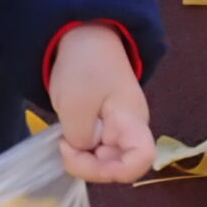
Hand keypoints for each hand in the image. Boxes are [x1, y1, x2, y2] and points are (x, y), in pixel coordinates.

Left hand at [47, 24, 155, 183]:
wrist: (85, 34)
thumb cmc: (85, 66)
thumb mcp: (74, 106)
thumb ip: (81, 139)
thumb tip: (85, 151)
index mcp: (131, 122)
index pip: (141, 160)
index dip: (115, 171)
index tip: (85, 154)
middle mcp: (130, 130)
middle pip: (119, 166)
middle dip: (89, 165)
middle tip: (64, 144)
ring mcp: (118, 128)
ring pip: (106, 159)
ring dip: (83, 157)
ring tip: (64, 137)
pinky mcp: (105, 125)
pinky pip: (97, 148)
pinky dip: (81, 148)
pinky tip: (68, 135)